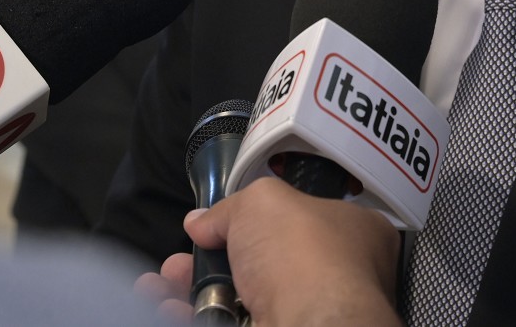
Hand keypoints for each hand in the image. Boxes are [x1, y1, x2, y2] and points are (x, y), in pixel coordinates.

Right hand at [135, 177, 401, 326]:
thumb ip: (230, 208)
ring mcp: (308, 312)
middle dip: (212, 259)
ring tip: (161, 282)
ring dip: (195, 290)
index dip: (263, 218)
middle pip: (264, 262)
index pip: (308, 217)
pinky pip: (229, 323)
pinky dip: (195, 316)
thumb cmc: (301, 252)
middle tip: (180, 258)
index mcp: (354, 233)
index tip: (223, 222)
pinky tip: (165, 307)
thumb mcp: (263, 202)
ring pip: (241, 299)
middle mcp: (338, 275)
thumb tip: (201, 221)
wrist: (308, 326)